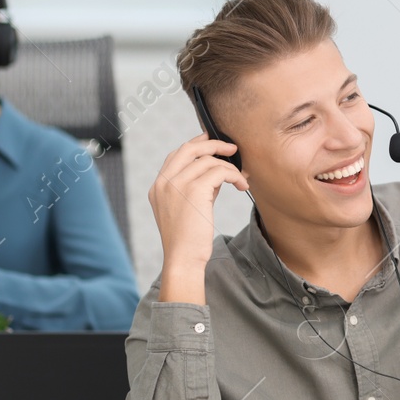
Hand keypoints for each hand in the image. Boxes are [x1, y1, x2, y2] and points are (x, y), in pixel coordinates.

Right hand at [149, 133, 249, 305]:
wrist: (183, 258)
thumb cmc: (188, 239)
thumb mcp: (187, 208)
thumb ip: (197, 187)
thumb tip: (217, 171)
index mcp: (158, 186)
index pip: (176, 155)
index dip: (196, 144)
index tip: (212, 141)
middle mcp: (164, 182)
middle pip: (189, 148)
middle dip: (213, 144)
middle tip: (232, 148)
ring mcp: (177, 185)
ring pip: (208, 160)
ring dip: (230, 167)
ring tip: (241, 179)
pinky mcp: (194, 190)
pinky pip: (219, 171)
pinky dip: (234, 175)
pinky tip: (241, 185)